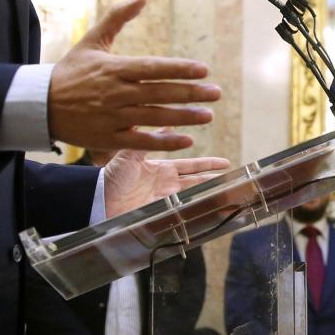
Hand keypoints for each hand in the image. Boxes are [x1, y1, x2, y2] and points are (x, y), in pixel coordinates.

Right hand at [48, 0, 222, 152]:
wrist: (40, 105)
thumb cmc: (70, 71)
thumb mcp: (92, 40)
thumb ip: (118, 17)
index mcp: (114, 68)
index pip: (153, 68)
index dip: (179, 69)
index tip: (203, 70)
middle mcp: (115, 93)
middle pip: (159, 93)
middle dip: (190, 93)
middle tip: (216, 93)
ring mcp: (112, 117)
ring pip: (154, 117)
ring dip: (183, 117)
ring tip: (208, 115)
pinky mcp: (108, 138)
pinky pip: (140, 141)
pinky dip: (163, 141)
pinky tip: (186, 140)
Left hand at [103, 151, 231, 218]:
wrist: (99, 199)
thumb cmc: (110, 176)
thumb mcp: (130, 154)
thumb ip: (149, 139)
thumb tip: (167, 121)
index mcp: (161, 169)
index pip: (191, 166)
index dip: (208, 164)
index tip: (225, 163)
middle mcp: (166, 185)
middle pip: (197, 182)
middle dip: (215, 181)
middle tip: (235, 180)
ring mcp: (165, 200)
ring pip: (194, 197)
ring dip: (211, 196)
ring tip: (230, 195)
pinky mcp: (161, 213)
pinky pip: (183, 212)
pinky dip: (198, 212)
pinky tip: (211, 211)